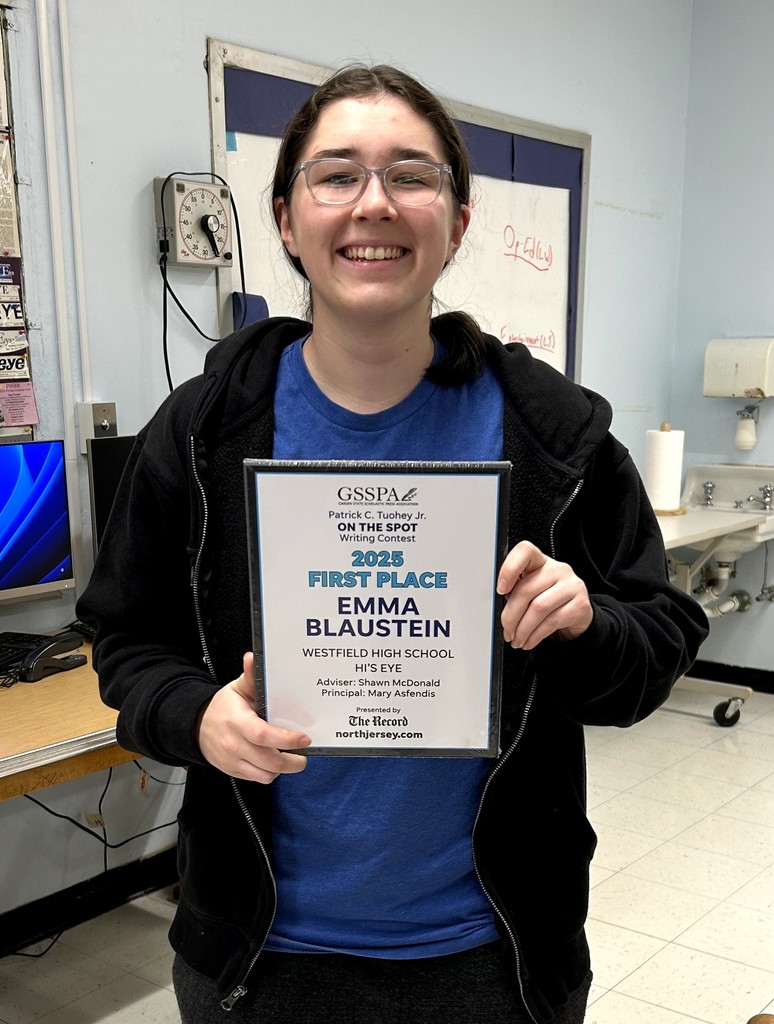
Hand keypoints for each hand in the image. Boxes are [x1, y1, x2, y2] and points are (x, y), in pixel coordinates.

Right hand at [197, 652, 310, 782]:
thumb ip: (249, 675)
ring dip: (282, 769)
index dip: (286, 740)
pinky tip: (274, 762)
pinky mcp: (233, 771)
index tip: (304, 739)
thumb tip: (252, 657)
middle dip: (292, 761)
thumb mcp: (236, 689)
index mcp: (237, 721)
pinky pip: (257, 778)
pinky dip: (269, 773)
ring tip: (291, 759)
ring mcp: (232, 760)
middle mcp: (234, 744)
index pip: (263, 735)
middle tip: (303, 755)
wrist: (196, 727)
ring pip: (265, 774)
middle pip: (268, 761)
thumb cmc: (223, 708)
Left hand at [496, 540, 592, 650]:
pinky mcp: (581, 605)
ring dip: (523, 629)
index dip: (509, 569)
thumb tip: (498, 608)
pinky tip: (529, 641)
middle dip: (511, 616)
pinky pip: (552, 622)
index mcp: (540, 561)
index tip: (500, 589)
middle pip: (526, 590)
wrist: (577, 612)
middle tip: (506, 631)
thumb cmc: (548, 599)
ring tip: (517, 639)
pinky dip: (536, 636)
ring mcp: (572, 585)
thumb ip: (516, 591)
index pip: (525, 551)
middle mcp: (557, 569)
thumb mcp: (531, 591)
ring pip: (538, 608)